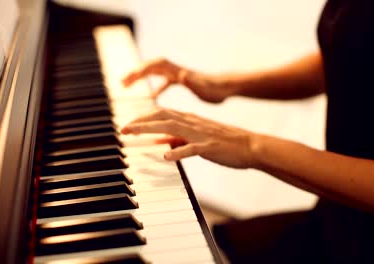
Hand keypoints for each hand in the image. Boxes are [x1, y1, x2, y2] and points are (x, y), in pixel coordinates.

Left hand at [121, 107, 256, 168]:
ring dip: (150, 130)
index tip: (128, 124)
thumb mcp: (199, 137)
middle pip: (162, 117)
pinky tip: (166, 156)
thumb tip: (160, 142)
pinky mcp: (209, 147)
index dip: (143, 118)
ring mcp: (201, 135)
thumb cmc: (225, 143)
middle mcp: (193, 123)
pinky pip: (192, 148)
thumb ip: (180, 138)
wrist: (250, 145)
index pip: (162, 114)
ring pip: (172, 127)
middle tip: (123, 129)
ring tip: (133, 134)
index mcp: (191, 120)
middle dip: (140, 122)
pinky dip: (178, 151)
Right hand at [123, 58, 235, 102]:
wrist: (228, 87)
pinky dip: (156, 87)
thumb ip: (191, 80)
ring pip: (156, 73)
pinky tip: (151, 98)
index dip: (140, 72)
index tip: (128, 80)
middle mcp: (176, 71)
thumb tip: (181, 74)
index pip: (155, 66)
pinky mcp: (184, 82)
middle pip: (151, 67)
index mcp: (178, 72)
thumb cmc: (216, 89)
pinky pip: (165, 82)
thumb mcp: (203, 86)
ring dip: (142, 78)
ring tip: (127, 87)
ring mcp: (179, 76)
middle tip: (121, 83)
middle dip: (136, 74)